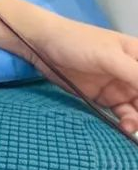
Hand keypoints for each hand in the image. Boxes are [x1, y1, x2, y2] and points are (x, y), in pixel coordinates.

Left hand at [31, 17, 137, 134]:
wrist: (41, 44)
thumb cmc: (78, 42)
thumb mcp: (110, 57)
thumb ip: (136, 74)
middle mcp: (133, 73)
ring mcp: (119, 86)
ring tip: (129, 126)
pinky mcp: (103, 98)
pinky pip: (122, 114)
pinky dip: (126, 122)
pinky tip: (124, 127)